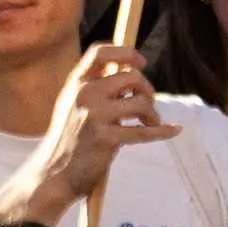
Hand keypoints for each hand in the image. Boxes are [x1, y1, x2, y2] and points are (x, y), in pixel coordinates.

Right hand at [19, 42, 171, 211]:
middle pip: (132, 75)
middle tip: (147, 106)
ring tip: (150, 123)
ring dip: (152, 113)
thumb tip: (131, 70)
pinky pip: (145, 131)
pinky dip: (163, 131)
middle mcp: (84, 94)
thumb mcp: (74, 105)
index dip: (126, 52)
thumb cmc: (69, 140)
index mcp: (76, 83)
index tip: (141, 62)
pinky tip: (174, 130)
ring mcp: (95, 116)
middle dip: (147, 89)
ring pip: (141, 102)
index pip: (100, 52)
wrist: (53, 174)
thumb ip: (96, 87)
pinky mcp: (106, 138)